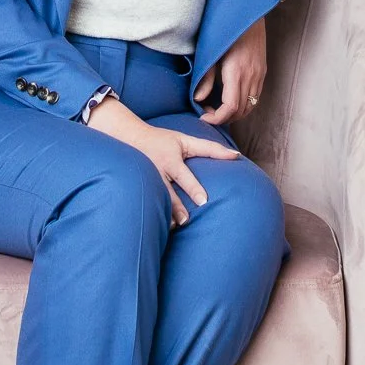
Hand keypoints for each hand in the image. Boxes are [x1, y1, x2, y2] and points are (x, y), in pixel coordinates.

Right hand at [87, 95, 238, 226]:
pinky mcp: (139, 186)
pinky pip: (146, 201)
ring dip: (165, 214)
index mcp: (170, 160)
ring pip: (156, 199)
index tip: (203, 201)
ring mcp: (146, 180)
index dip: (193, 188)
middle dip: (176, 207)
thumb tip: (236, 156)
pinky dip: (152, 211)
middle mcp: (158, 171)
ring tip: (174, 228)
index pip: (183, 176)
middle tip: (186, 221)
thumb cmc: (163, 140)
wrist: (128, 137)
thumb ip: (210, 148)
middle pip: (168, 192)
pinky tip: (158, 225)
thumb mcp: (185, 140)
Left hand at [194, 16, 266, 125]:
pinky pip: (256, 97)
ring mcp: (259, 75)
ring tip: (218, 109)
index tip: (204, 118)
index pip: (230, 106)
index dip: (218, 118)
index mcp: (236, 72)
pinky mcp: (262, 72)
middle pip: (241, 111)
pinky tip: (231, 100)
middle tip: (207, 113)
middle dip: (224, 118)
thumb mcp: (211, 53)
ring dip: (235, 114)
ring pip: (250, 106)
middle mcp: (250, 76)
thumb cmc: (226, 31)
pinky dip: (244, 105)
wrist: (247, 15)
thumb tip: (198, 99)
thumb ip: (205, 77)